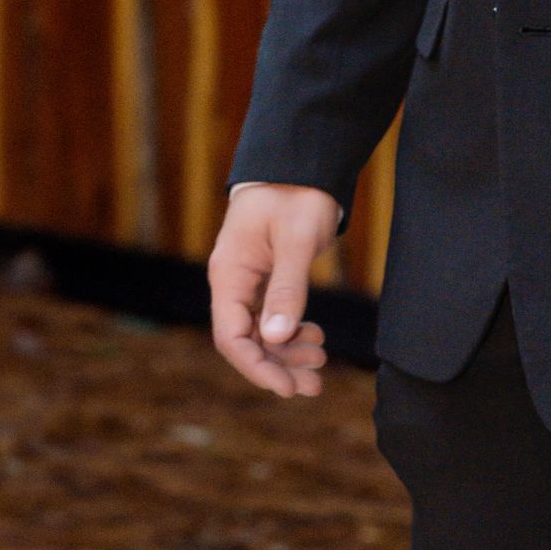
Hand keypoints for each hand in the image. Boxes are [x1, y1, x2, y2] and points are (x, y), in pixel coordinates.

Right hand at [208, 183, 340, 397]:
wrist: (302, 162)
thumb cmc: (297, 193)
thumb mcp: (296, 240)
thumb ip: (287, 288)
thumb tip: (276, 337)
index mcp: (229, 274)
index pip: (231, 336)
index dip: (257, 367)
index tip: (286, 387)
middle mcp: (232, 281)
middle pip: (246, 341)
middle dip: (277, 366)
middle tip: (314, 385)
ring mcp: (248, 281)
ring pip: (261, 333)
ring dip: (287, 353)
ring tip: (321, 363)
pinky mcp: (265, 278)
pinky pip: (272, 317)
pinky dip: (292, 333)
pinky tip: (315, 337)